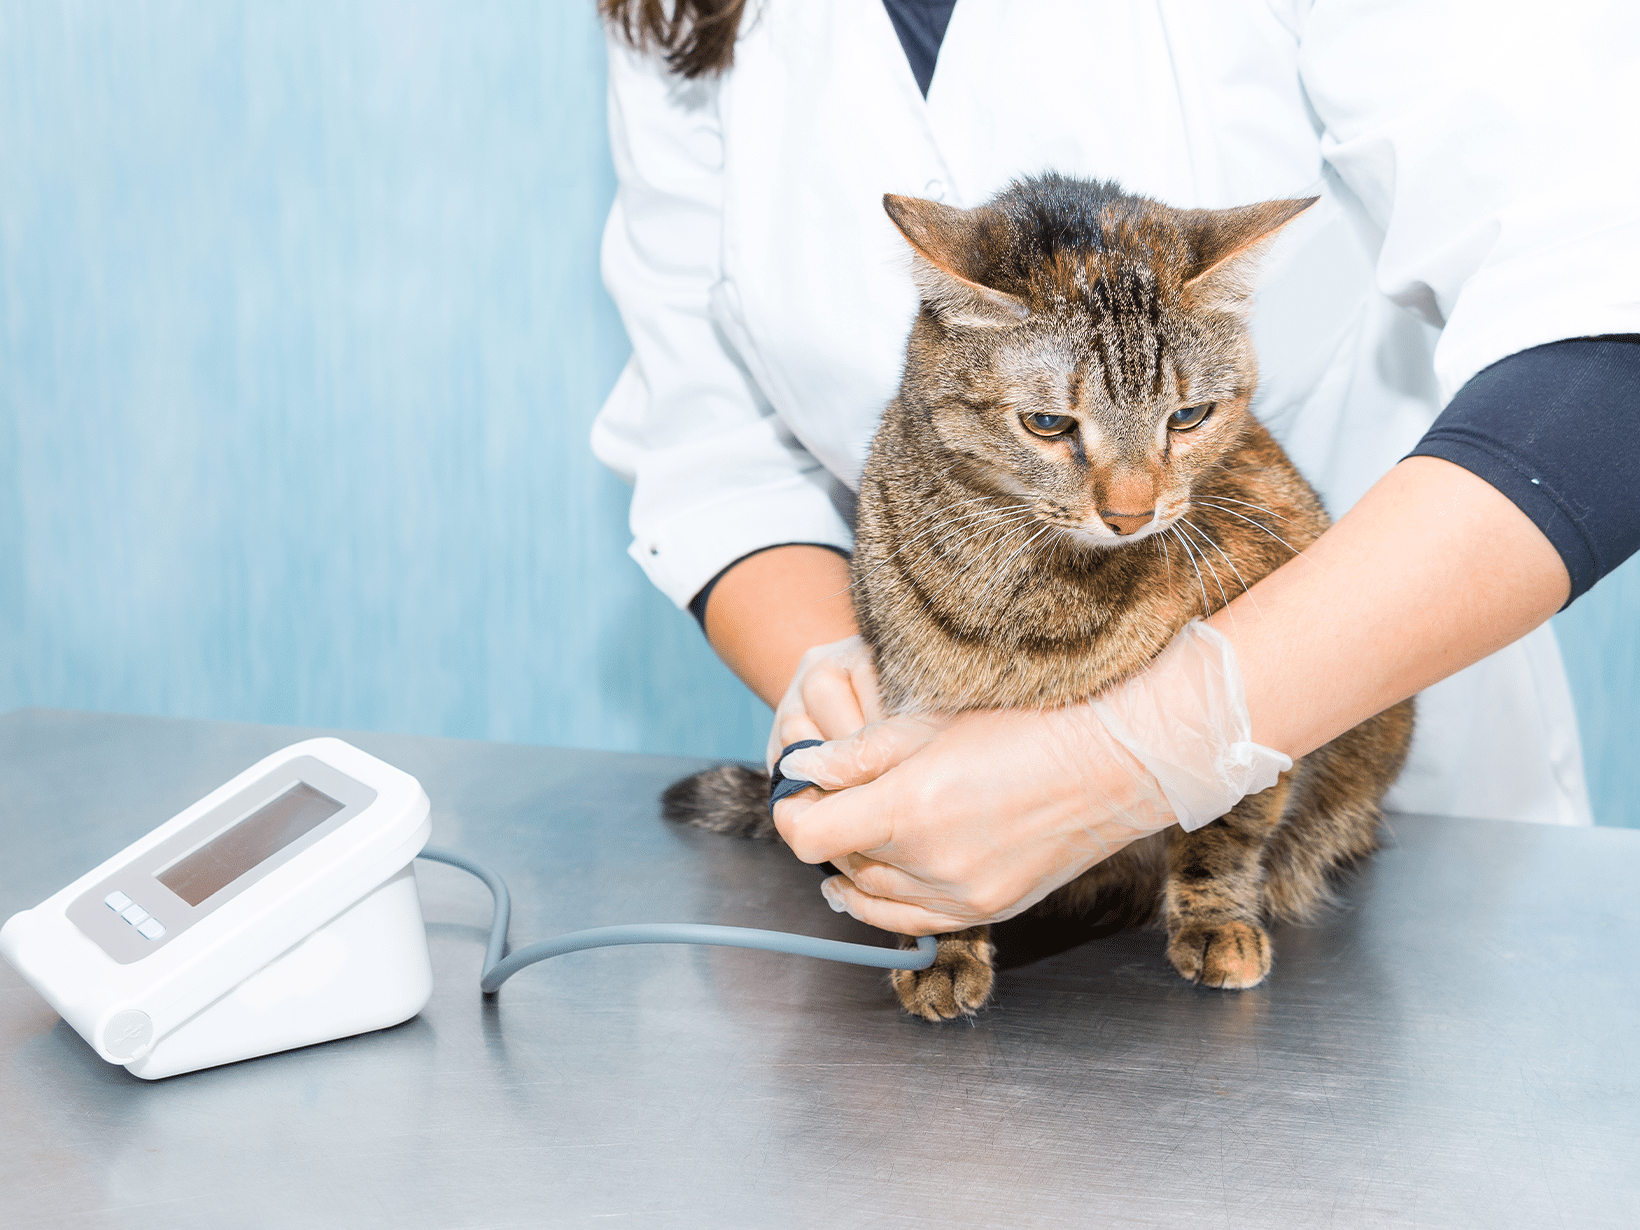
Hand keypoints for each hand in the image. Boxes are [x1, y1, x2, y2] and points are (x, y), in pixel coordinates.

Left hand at [771, 621, 1290, 933]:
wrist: (1117, 759)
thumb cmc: (1030, 724)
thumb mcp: (933, 725)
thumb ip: (859, 753)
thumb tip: (804, 768)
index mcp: (909, 811)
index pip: (810, 835)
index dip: (793, 810)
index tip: (798, 789)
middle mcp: (930, 864)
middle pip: (841, 864)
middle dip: (824, 830)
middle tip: (825, 796)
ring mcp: (963, 896)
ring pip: (874, 899)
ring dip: (851, 869)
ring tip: (840, 844)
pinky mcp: (991, 909)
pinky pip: (915, 922)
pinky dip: (884, 906)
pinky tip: (866, 888)